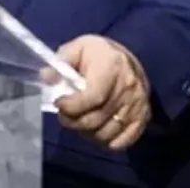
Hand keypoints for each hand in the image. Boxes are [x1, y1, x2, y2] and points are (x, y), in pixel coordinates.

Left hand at [52, 35, 150, 150]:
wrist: (127, 58)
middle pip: (96, 118)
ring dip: (86, 132)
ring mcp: (137, 105)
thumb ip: (62, 60)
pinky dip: (105, 141)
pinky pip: (122, 142)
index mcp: (112, 66)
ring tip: (79, 120)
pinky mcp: (143, 118)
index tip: (58, 103)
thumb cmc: (98, 54)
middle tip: (63, 115)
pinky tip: (96, 129)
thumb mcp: (78, 48)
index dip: (72, 106)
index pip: (93, 97)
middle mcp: (128, 87)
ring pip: (106, 133)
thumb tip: (45, 77)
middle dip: (73, 121)